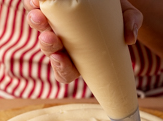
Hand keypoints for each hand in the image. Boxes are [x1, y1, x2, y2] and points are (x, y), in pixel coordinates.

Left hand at [23, 0, 142, 83]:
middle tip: (49, 38)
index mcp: (79, 56)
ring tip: (39, 15)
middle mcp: (62, 42)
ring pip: (38, 29)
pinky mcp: (44, 7)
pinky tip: (36, 1)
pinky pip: (32, 7)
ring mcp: (51, 25)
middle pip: (49, 50)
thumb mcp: (127, 15)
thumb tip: (130, 38)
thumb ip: (131, 24)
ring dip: (36, 23)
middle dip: (47, 45)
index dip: (61, 69)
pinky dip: (32, 4)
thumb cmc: (116, 11)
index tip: (60, 59)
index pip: (65, 72)